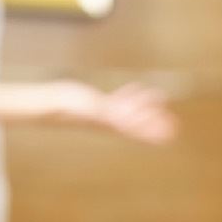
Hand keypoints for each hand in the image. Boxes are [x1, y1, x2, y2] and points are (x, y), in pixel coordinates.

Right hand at [47, 80, 176, 142]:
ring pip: (130, 110)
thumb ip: (104, 114)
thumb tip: (120, 116)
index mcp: (111, 125)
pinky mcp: (97, 103)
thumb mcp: (89, 109)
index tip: (171, 132)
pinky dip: (130, 95)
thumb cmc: (66, 108)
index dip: (154, 131)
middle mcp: (110, 122)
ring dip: (146, 106)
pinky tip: (139, 89)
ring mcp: (104, 113)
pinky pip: (118, 100)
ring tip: (161, 98)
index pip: (137, 130)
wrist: (48, 104)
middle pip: (138, 123)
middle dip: (155, 122)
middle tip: (174, 123)